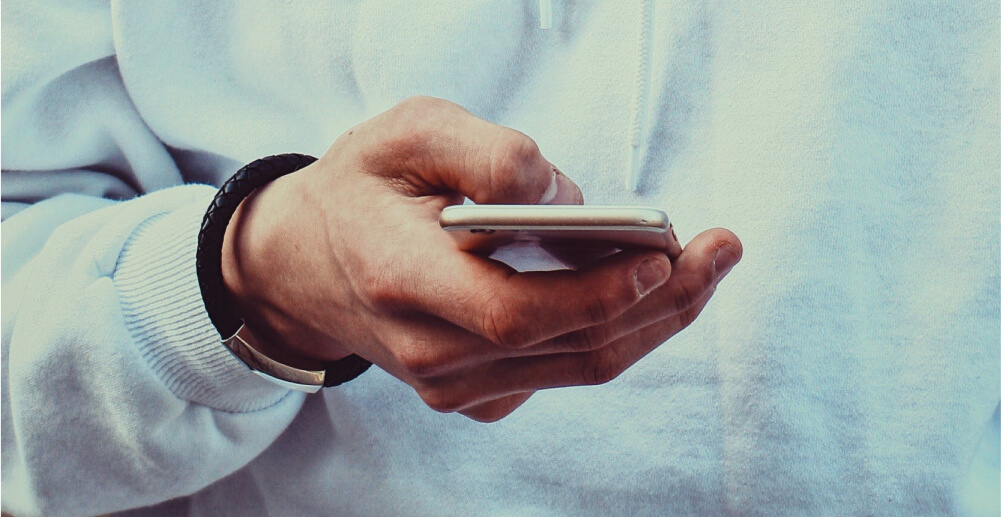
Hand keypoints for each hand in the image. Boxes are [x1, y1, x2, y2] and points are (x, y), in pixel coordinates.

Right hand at [221, 96, 741, 421]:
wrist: (306, 262)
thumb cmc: (362, 189)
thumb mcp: (405, 133)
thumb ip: (485, 153)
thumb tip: (565, 198)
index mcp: (400, 279)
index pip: (514, 311)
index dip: (596, 292)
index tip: (663, 256)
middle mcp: (427, 350)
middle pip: (568, 344)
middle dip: (660, 302)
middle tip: (722, 250)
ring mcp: (451, 384)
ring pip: (578, 364)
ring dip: (653, 319)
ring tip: (706, 264)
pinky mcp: (473, 394)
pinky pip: (562, 369)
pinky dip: (613, 330)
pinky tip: (643, 289)